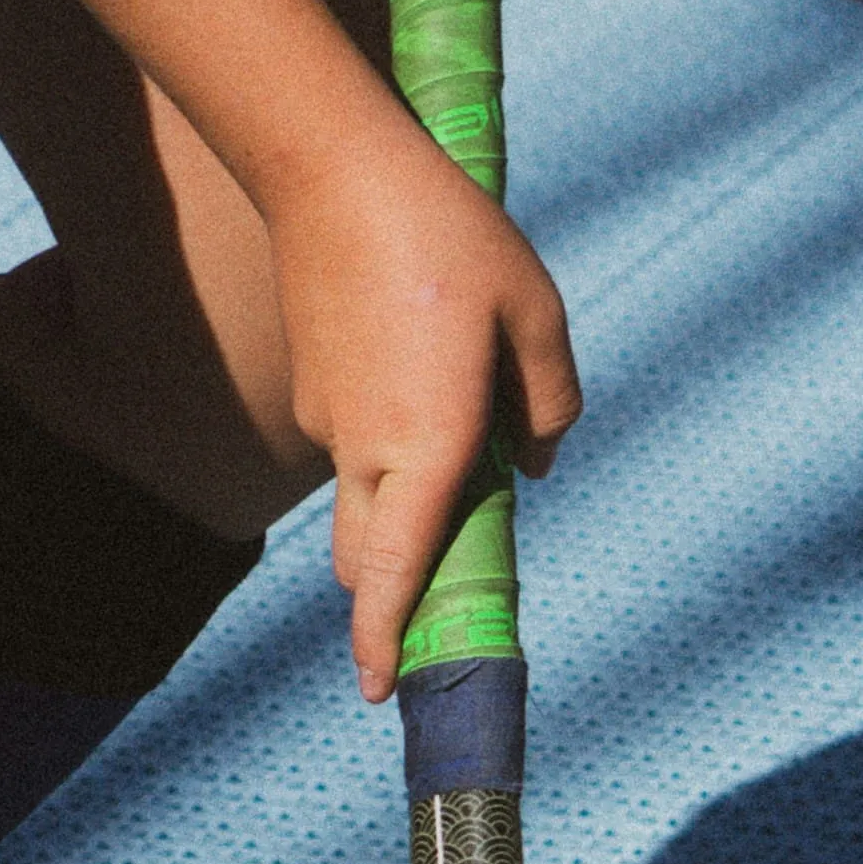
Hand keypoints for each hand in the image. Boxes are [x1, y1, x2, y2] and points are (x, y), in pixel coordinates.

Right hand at [270, 121, 580, 694]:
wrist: (333, 170)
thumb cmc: (449, 239)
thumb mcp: (535, 313)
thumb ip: (550, 399)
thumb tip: (536, 460)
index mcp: (427, 445)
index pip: (397, 573)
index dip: (385, 642)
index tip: (379, 693)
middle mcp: (367, 450)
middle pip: (368, 564)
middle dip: (393, 598)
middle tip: (438, 600)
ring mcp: (328, 421)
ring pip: (361, 503)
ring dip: (400, 513)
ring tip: (460, 441)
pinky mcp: (313, 387)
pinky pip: (353, 444)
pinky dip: (387, 448)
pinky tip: (423, 370)